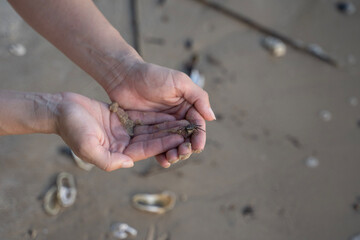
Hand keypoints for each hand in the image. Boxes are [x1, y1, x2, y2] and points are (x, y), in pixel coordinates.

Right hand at [55, 92, 184, 170]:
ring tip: (182, 121)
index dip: (163, 144)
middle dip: (169, 135)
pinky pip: (141, 119)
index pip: (146, 150)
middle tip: (187, 130)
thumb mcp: (88, 148)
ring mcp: (122, 131)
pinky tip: (168, 115)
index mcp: (117, 153)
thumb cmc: (72, 129)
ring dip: (165, 126)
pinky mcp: (120, 119)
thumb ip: (109, 160)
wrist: (60, 110)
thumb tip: (129, 164)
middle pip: (150, 140)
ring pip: (148, 129)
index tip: (180, 138)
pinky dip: (154, 118)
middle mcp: (122, 144)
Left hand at [104, 59, 215, 166]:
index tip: (197, 146)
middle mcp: (176, 118)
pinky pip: (156, 146)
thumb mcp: (180, 82)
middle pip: (185, 138)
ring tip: (172, 158)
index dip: (198, 137)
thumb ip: (198, 98)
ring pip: (172, 144)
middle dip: (186, 147)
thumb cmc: (154, 76)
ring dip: (175, 153)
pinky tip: (163, 161)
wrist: (125, 77)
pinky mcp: (147, 133)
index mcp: (187, 107)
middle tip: (183, 153)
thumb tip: (212, 117)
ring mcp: (162, 127)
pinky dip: (161, 154)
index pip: (196, 125)